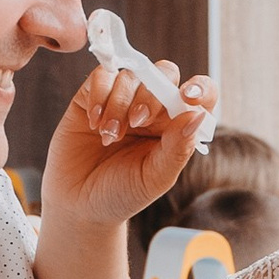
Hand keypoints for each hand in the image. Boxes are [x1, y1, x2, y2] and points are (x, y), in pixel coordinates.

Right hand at [40, 55, 217, 227]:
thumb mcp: (154, 178)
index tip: (188, 96)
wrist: (79, 204)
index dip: (199, 88)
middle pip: (164, 74)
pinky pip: (102, 76)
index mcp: (176, 126)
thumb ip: (177, 148)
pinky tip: (95, 123)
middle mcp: (153, 108)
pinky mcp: (93, 96)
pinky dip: (100, 96)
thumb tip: (196, 116)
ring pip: (131, 75)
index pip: (199, 96)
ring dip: (120, 104)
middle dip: (151, 95)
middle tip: (137, 122)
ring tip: (109, 137)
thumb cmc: (121, 193)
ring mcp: (123, 99)